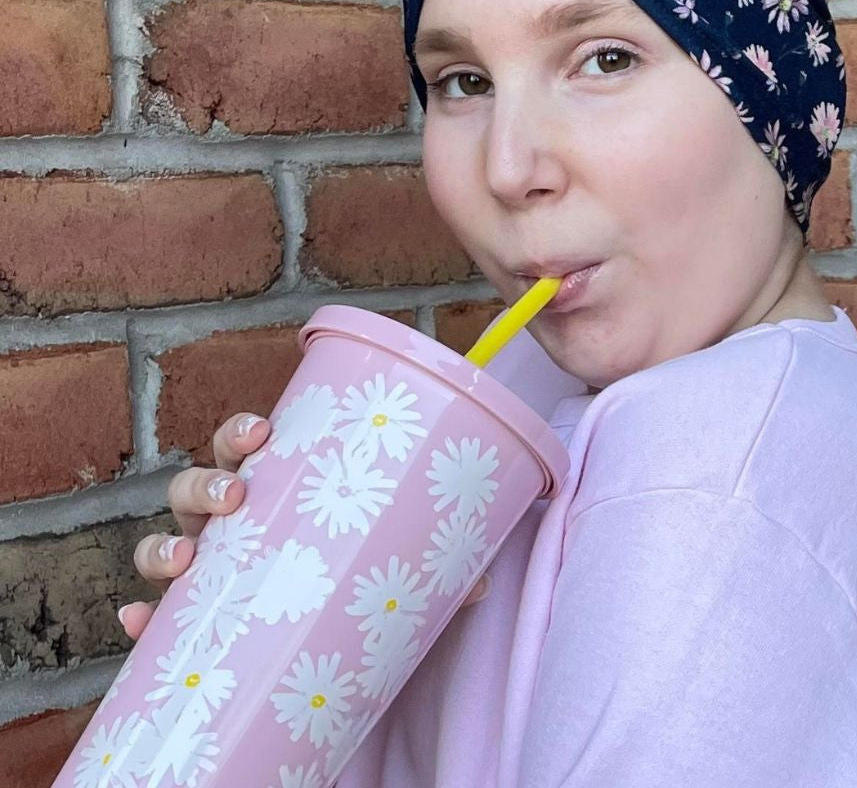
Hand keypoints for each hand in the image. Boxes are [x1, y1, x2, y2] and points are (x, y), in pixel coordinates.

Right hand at [118, 412, 490, 640]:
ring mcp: (207, 572)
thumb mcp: (392, 571)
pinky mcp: (193, 625)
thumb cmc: (350, 586)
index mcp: (277, 491)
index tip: (262, 431)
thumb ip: (433, 569)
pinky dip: (141, 621)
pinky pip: (155, 621)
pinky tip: (139, 624)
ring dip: (161, 541)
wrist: (323, 659)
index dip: (244, 432)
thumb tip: (482, 582)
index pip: (250, 446)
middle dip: (207, 480)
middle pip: (198, 484)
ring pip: (165, 539)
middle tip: (237, 493)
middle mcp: (232, 524)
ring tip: (184, 559)